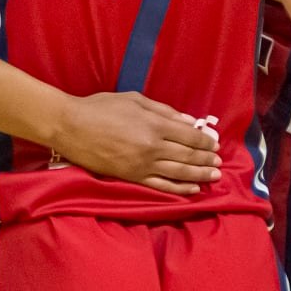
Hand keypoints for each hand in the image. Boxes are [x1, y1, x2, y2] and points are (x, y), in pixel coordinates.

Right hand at [51, 93, 222, 194]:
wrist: (71, 127)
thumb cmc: (100, 107)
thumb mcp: (135, 100)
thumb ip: (164, 111)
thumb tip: (188, 121)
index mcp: (155, 125)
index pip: (189, 136)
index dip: (205, 141)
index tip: (215, 144)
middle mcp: (153, 147)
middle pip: (188, 156)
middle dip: (206, 159)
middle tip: (219, 162)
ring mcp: (142, 165)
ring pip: (179, 173)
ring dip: (200, 175)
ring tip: (214, 176)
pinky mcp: (132, 177)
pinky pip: (161, 186)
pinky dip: (179, 189)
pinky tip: (192, 190)